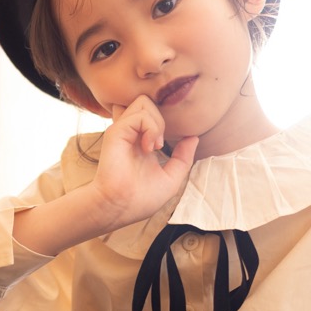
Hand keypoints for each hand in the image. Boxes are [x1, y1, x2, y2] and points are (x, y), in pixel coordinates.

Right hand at [88, 95, 197, 228]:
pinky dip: (150, 128)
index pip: (151, 115)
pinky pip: (139, 114)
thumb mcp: (171, 178)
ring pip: (144, 102)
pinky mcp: (117, 132)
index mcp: (142, 141)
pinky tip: (148, 148)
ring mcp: (124, 131)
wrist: (119, 208)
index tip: (168, 142)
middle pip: (149, 102)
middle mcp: (131, 133)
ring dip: (157, 123)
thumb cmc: (141, 199)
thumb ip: (183, 158)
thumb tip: (194, 137)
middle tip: (160, 145)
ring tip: (154, 146)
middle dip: (162, 118)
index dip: (164, 120)